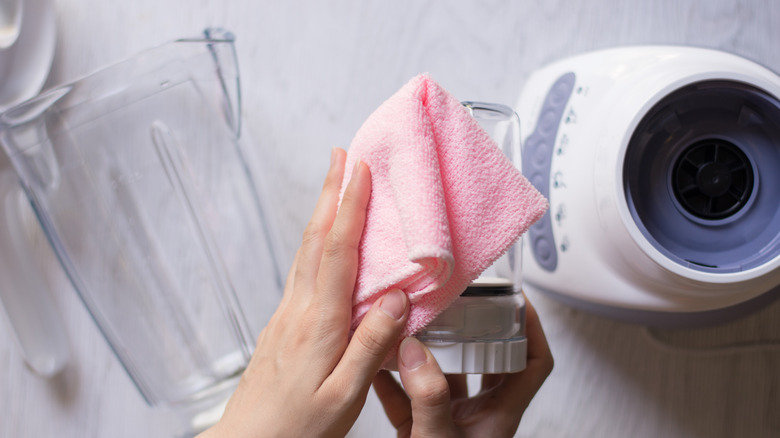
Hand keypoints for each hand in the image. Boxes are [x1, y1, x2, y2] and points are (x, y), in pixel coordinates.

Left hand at [200, 148, 409, 437]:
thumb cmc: (295, 429)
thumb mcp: (344, 397)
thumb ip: (370, 346)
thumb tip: (395, 298)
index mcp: (319, 323)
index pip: (337, 251)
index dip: (349, 206)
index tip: (359, 169)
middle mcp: (298, 311)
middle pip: (315, 239)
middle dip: (329, 193)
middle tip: (341, 155)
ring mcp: (286, 316)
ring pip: (305, 252)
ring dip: (320, 213)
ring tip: (334, 186)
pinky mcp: (282, 327)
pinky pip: (302, 272)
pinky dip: (316, 244)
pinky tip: (323, 244)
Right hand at [372, 295, 552, 437]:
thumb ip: (429, 398)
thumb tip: (414, 351)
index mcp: (499, 417)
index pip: (533, 364)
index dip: (532, 328)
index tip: (516, 298)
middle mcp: (477, 415)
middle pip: (487, 359)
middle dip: (471, 328)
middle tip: (456, 301)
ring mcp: (448, 421)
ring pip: (443, 373)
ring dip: (425, 349)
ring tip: (413, 322)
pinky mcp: (419, 430)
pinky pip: (406, 395)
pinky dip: (390, 377)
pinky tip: (376, 360)